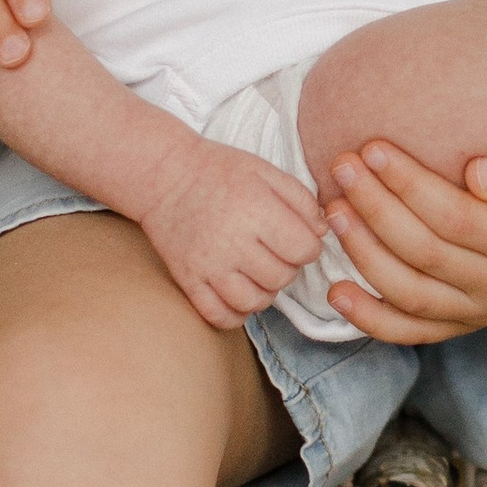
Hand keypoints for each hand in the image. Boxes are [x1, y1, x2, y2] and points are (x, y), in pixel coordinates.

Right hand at [137, 141, 326, 332]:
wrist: (164, 175)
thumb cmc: (219, 170)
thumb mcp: (266, 171)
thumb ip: (301, 200)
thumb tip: (322, 232)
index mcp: (256, 210)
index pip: (304, 250)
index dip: (308, 246)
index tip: (296, 237)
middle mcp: (232, 242)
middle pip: (282, 277)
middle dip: (287, 267)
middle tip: (274, 251)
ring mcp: (208, 265)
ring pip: (254, 302)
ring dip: (264, 292)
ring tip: (258, 273)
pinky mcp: (187, 280)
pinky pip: (219, 316)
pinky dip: (235, 313)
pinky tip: (238, 293)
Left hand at [319, 145, 486, 341]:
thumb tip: (475, 173)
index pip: (455, 217)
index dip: (408, 185)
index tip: (373, 146)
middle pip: (424, 252)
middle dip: (374, 208)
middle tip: (341, 165)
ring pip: (411, 292)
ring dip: (363, 253)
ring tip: (333, 209)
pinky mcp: (473, 320)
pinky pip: (416, 331)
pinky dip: (373, 319)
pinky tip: (337, 293)